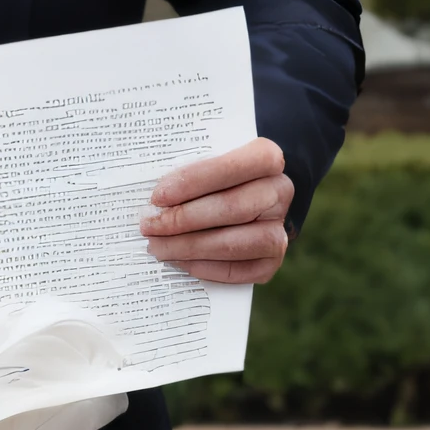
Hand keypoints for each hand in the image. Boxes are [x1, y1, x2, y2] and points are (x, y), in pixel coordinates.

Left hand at [140, 137, 293, 284]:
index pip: (233, 167)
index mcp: (266, 158)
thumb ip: (184, 167)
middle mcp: (279, 192)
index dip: (194, 182)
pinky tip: (180, 261)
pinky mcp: (272, 260)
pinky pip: (239, 271)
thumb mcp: (202, 159)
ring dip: (190, 247)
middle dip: (184, 220)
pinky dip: (205, 268)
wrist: (240, 196)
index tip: (158, 197)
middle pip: (232, 208)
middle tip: (149, 226)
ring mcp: (280, 229)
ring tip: (157, 247)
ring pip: (236, 243)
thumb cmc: (212, 175)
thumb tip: (153, 198)